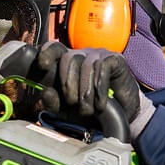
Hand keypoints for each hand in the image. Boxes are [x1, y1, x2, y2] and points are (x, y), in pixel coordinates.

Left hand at [35, 41, 154, 136]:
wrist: (121, 116)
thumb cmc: (91, 109)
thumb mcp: (67, 110)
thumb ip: (54, 103)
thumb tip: (46, 92)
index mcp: (67, 64)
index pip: (54, 49)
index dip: (47, 53)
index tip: (43, 65)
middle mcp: (82, 55)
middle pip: (68, 58)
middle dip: (68, 85)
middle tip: (74, 104)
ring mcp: (99, 55)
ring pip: (86, 64)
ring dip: (85, 91)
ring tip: (88, 109)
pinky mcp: (115, 59)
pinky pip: (103, 66)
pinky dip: (100, 88)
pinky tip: (101, 102)